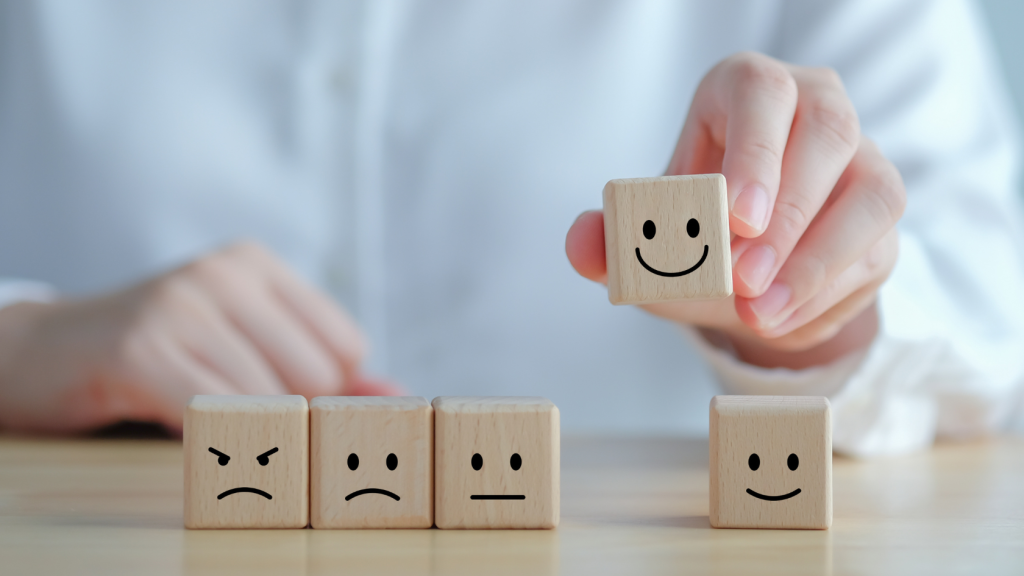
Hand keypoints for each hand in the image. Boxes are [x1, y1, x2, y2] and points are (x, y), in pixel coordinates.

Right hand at [0, 242, 400, 432]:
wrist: (47, 350)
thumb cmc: (159, 351)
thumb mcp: (243, 346)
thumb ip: (321, 370)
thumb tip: (398, 394)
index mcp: (258, 263)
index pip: (347, 344)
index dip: (327, 390)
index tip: (287, 401)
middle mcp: (225, 273)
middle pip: (317, 375)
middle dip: (289, 413)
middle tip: (240, 413)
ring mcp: (183, 303)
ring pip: (270, 397)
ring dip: (245, 430)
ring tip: (201, 413)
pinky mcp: (142, 345)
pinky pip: (215, 410)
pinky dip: (211, 436)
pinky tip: (180, 423)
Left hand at [566, 52, 905, 367]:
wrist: (744, 264)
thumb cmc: (694, 225)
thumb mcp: (648, 231)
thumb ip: (609, 237)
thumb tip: (581, 243)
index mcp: (747, 90)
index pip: (762, 94)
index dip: (754, 151)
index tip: (736, 216)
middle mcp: (815, 108)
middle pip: (829, 136)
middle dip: (787, 216)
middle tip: (739, 279)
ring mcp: (861, 158)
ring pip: (873, 194)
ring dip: (816, 262)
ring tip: (757, 314)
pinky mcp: (880, 214)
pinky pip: (875, 250)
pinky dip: (826, 294)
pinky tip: (778, 321)